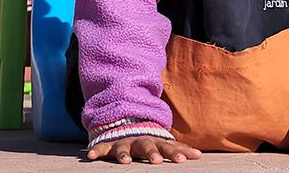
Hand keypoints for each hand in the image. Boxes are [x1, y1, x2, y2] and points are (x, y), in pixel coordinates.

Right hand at [86, 136, 201, 164]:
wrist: (125, 125)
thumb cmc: (149, 141)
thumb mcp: (163, 144)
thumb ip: (179, 149)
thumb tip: (199, 156)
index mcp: (155, 142)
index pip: (168, 148)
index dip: (175, 153)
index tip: (183, 160)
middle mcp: (140, 142)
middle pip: (147, 147)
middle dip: (151, 154)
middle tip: (157, 162)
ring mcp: (124, 142)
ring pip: (123, 148)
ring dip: (123, 155)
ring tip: (125, 162)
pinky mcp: (109, 145)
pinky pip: (100, 148)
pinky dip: (95, 151)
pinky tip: (90, 157)